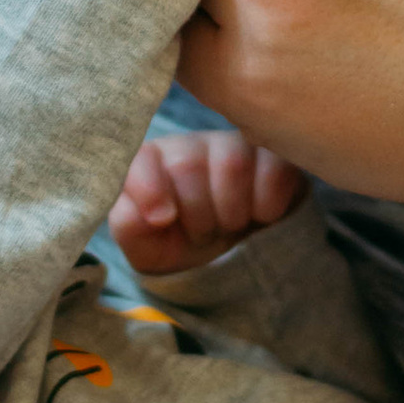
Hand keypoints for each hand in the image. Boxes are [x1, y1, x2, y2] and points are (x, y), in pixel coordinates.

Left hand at [111, 129, 304, 274]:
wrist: (230, 257)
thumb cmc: (181, 244)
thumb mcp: (146, 246)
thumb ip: (129, 224)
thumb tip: (150, 213)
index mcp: (151, 162)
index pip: (142, 159)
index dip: (150, 189)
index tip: (162, 220)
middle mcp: (190, 145)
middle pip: (188, 165)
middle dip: (196, 215)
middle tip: (203, 232)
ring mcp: (234, 145)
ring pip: (232, 165)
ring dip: (230, 212)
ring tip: (229, 226)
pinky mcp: (274, 155)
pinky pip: (274, 171)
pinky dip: (266, 206)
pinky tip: (260, 217)